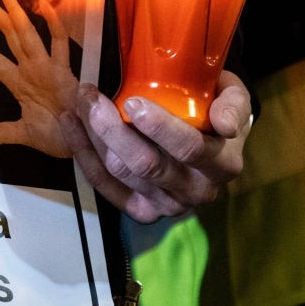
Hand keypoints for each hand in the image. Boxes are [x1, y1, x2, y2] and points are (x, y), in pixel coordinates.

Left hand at [0, 0, 79, 157]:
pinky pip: (58, 43)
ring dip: (15, 12)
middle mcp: (31, 68)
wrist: (83, 145)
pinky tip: (43, 5)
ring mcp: (47, 66)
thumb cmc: (59, 136)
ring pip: (28, 34)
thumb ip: (1, 133)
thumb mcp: (24, 134)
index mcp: (19, 81)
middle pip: (10, 36)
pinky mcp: (64, 70)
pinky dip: (52, 23)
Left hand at [58, 71, 251, 222]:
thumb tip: (224, 124)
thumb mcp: (234, 97)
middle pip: (145, 165)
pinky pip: (104, 184)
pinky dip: (82, 152)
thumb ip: (233, 106)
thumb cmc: (215, 108)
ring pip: (119, 172)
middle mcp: (196, 191)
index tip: (134, 101)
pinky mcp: (140, 210)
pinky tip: (70, 122)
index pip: (188, 149)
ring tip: (81, 100)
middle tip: (91, 95)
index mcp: (222, 164)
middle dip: (112, 128)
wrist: (211, 140)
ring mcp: (166, 205)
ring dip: (92, 134)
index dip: (160, 127)